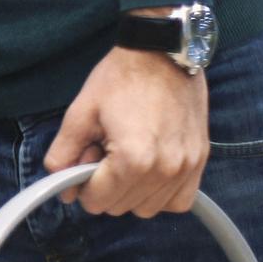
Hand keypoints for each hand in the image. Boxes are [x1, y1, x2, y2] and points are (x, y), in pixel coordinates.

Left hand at [42, 39, 209, 217]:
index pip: (98, 202)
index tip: (83, 165)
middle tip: (103, 154)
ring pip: (149, 209)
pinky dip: (160, 195)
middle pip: (122, 207)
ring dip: (131, 192)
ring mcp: (187, 167)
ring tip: (126, 157)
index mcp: (133, 159)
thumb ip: (64, 155)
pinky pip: (178, 201)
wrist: (162, 53)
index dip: (82, 187)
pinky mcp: (201, 161)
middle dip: (105, 187)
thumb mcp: (80, 113)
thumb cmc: (121, 78)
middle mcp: (165, 170)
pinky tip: (148, 171)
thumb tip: (62, 188)